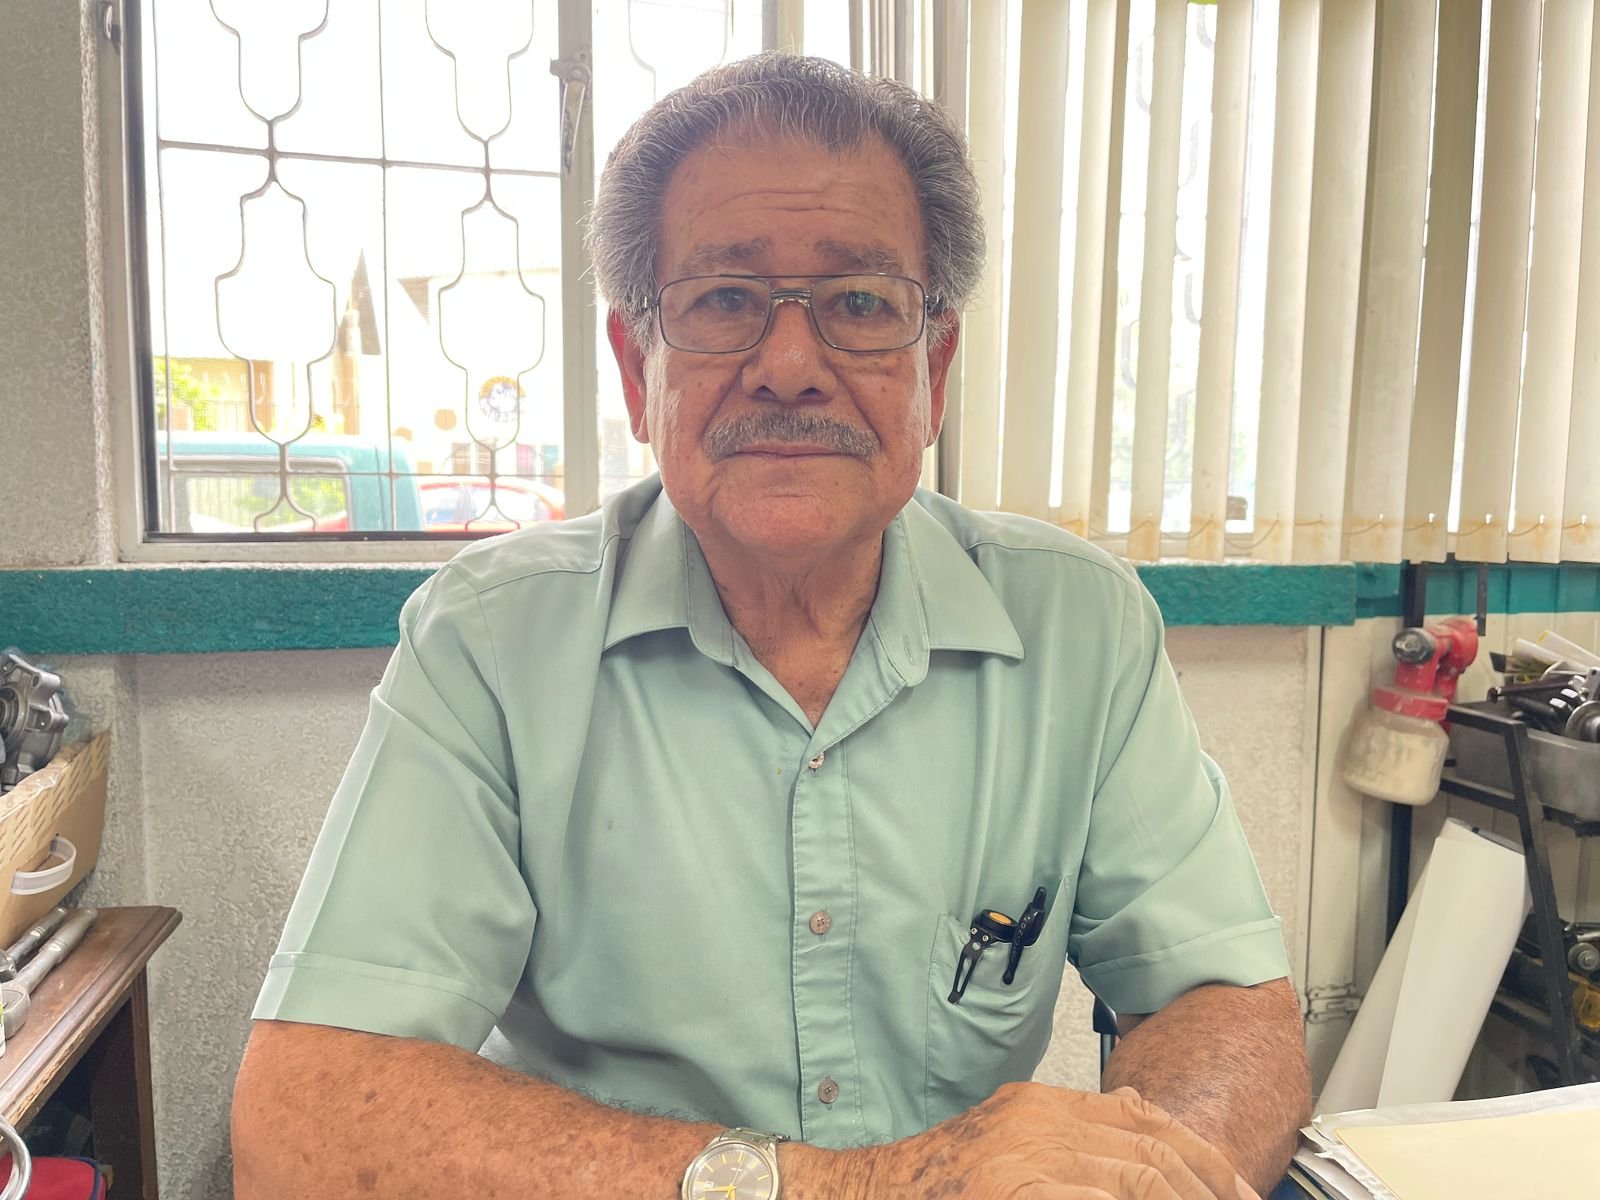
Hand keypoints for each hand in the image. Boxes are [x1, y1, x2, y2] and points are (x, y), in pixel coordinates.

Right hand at [852, 1082, 1257, 1199]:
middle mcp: (1039, 1122)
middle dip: (1208, 1187)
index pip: (1144, 1119)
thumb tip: (1136, 1134)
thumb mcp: (1003, 1143)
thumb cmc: (932, 1187)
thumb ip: (1065, 1140)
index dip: (1200, 1158)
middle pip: (1152, 1149)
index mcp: (1039, 1105)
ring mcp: (1028, 1159)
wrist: (864, 1195)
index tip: (1236, 1190)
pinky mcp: (1019, 1188)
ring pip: (1139, 1179)